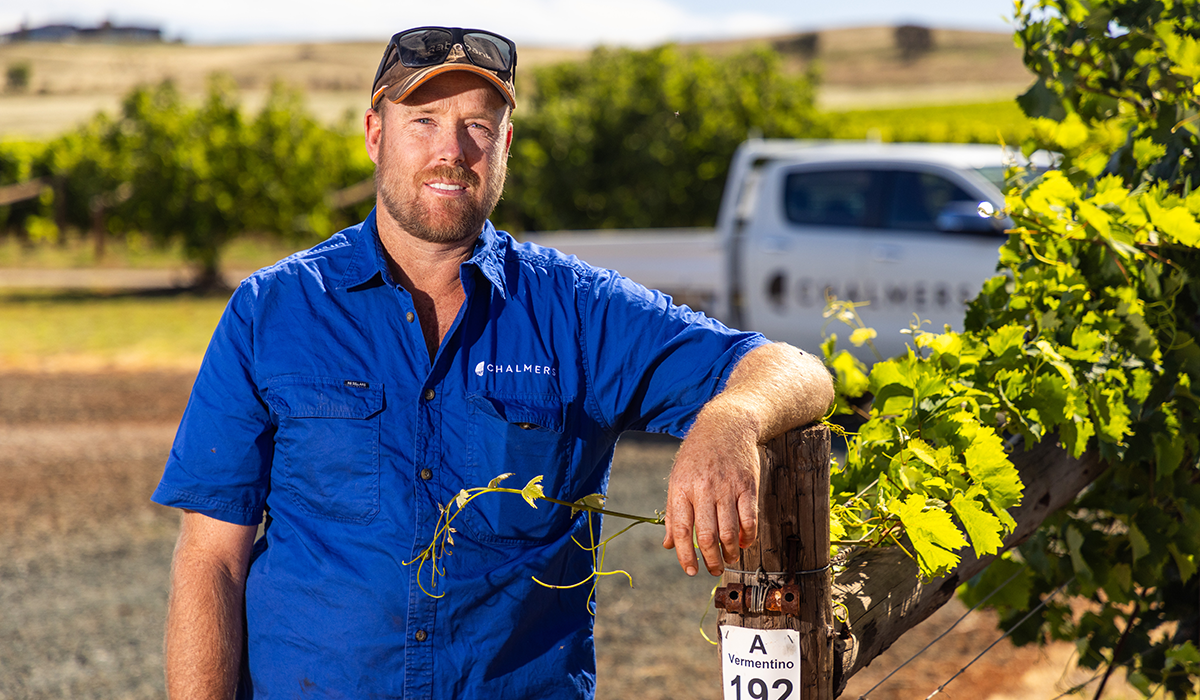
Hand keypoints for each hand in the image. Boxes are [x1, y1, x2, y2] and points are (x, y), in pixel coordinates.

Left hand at [662, 419, 758, 576]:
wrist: (726, 424)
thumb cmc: (698, 455)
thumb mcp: (678, 478)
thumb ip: (674, 513)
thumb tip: (669, 545)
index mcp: (681, 488)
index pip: (682, 530)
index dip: (685, 555)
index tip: (691, 571)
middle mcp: (703, 488)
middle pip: (707, 535)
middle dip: (710, 559)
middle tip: (713, 570)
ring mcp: (727, 487)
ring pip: (729, 531)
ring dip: (730, 552)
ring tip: (728, 559)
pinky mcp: (748, 485)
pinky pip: (749, 519)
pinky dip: (748, 537)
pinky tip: (744, 543)